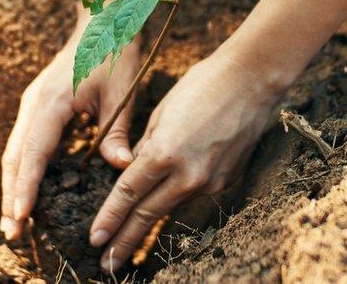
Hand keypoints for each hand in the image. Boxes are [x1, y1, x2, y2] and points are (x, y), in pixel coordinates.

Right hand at [0, 16, 139, 239]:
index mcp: (52, 102)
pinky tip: (29, 193)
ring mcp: (33, 105)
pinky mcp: (38, 107)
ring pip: (15, 152)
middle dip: (11, 196)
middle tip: (11, 233)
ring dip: (13, 186)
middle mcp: (34, 105)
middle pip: (14, 157)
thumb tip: (121, 167)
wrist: (102, 20)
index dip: (25, 187)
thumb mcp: (122, 93)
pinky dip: (24, 170)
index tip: (20, 216)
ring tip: (14, 221)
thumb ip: (117, 132)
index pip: (33, 152)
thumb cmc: (114, 53)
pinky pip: (26, 144)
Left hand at [88, 50, 280, 271]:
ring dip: (146, 228)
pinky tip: (159, 213)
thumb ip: (145, 148)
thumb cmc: (201, 85)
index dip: (109, 219)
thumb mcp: (161, 113)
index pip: (128, 194)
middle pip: (147, 214)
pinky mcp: (225, 181)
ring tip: (125, 249)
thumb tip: (132, 170)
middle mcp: (188, 174)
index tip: (94, 238)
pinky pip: (190, 195)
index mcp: (164, 152)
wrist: (252, 81)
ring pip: (169, 207)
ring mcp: (209, 180)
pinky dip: (172, 203)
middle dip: (124, 241)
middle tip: (106, 265)